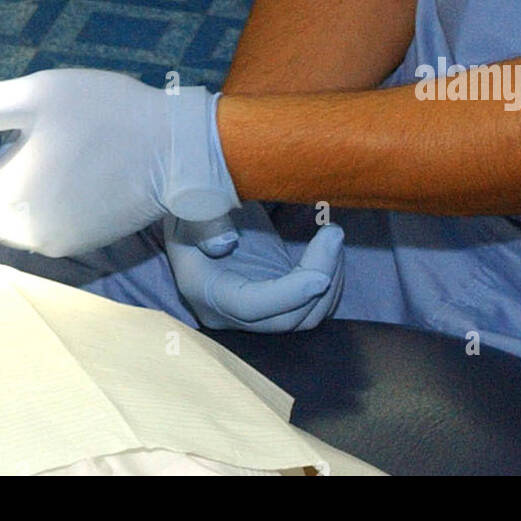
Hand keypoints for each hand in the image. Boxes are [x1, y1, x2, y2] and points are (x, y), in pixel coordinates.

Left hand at [0, 68, 238, 256]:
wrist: (178, 149)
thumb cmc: (107, 114)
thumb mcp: (40, 94)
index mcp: (8, 194)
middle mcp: (25, 231)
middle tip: (21, 124)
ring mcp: (55, 242)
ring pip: (9, 212)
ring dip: (12, 181)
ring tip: (54, 140)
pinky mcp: (80, 242)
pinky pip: (38, 221)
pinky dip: (39, 196)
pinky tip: (73, 162)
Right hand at [164, 202, 344, 332]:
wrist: (196, 211)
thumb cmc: (190, 203)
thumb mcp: (187, 204)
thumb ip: (203, 220)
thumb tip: (226, 244)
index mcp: (204, 289)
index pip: (251, 307)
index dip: (289, 295)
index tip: (321, 274)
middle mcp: (231, 312)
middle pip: (287, 317)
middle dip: (319, 277)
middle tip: (333, 232)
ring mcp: (257, 311)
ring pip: (305, 317)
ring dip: (330, 279)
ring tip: (333, 235)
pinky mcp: (276, 301)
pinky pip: (310, 305)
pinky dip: (328, 280)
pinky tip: (330, 247)